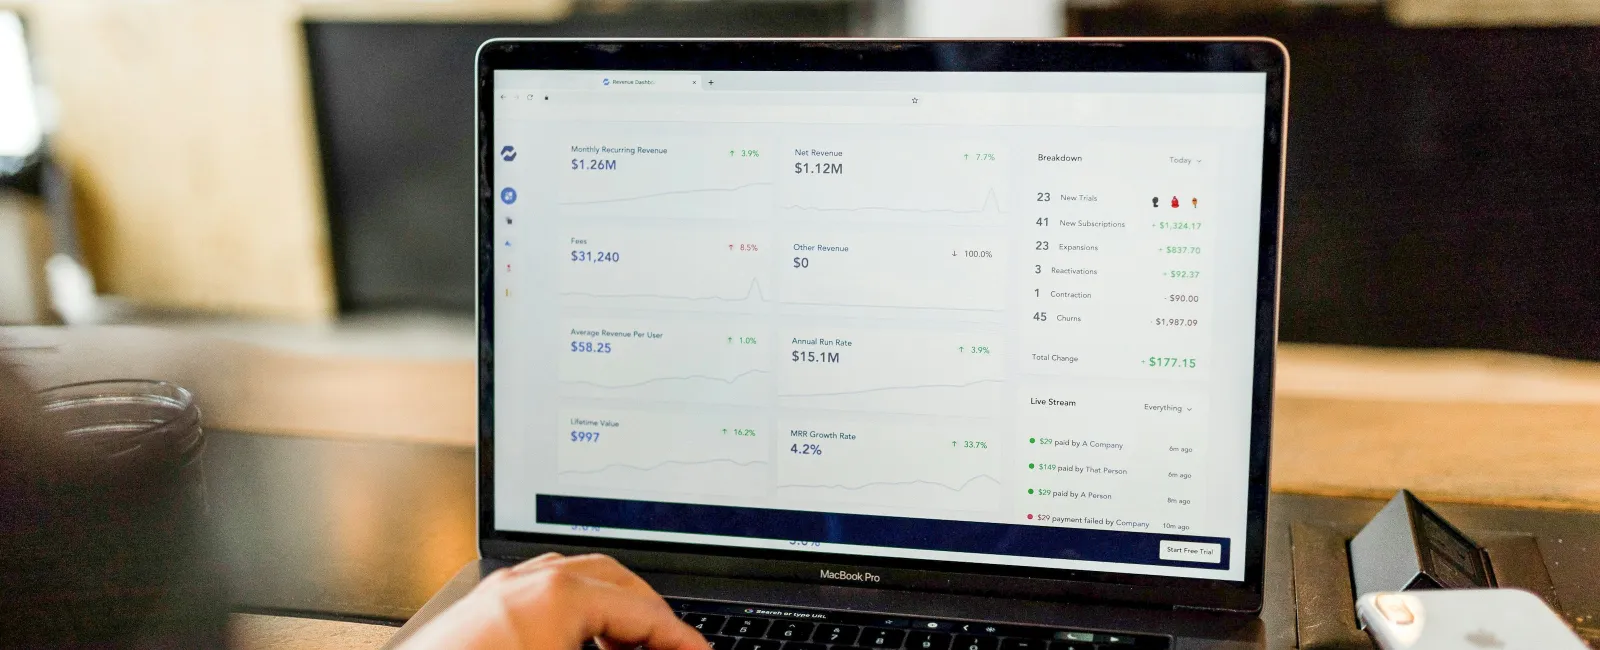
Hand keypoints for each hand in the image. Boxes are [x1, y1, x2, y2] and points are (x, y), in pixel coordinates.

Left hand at [398, 553, 710, 649]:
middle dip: (650, 616)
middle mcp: (529, 581)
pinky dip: (575, 611)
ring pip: (577, 579)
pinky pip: (543, 592)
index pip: (643, 612)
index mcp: (560, 594)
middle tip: (672, 647)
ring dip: (612, 610)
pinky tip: (579, 641)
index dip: (680, 638)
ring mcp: (501, 590)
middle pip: (615, 580)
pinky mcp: (481, 610)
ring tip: (629, 647)